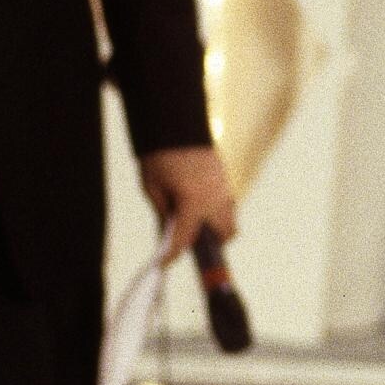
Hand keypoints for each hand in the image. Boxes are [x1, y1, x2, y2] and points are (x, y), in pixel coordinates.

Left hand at [139, 144, 236, 266]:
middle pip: (225, 233)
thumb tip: (168, 235)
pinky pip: (227, 202)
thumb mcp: (153, 188)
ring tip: (195, 221)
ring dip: (216, 225)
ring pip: (230, 218)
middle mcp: (215, 197)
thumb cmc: (160, 154)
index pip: (186, 239)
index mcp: (194, 202)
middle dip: (211, 243)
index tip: (164, 263)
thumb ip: (164, 215)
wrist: (175, 121)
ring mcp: (224, 187)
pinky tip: (199, 202)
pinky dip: (217, 209)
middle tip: (190, 241)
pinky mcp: (225, 177)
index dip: (172, 254)